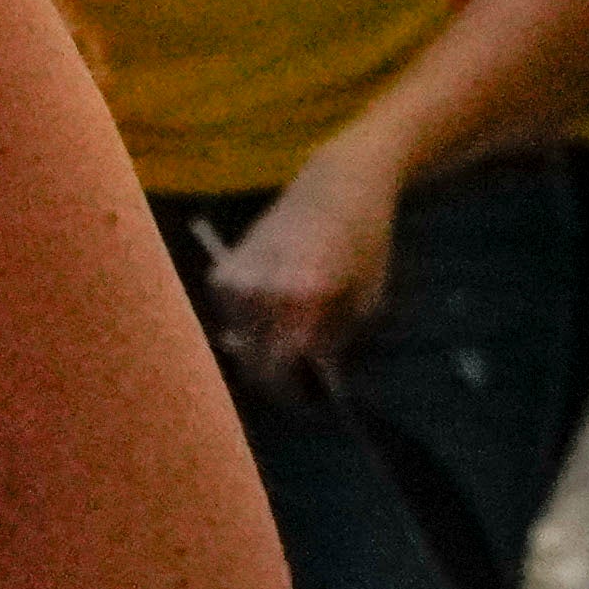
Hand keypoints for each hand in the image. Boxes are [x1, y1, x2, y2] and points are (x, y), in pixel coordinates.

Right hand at [197, 161, 392, 396]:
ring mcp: (235, 281)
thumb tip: (314, 376)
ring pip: (239, 343)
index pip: (282, 370)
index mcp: (300, 299)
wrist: (337, 185)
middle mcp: (259, 291)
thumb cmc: (364, 241)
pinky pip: (230, 318)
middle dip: (277, 377)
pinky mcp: (221, 271)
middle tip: (301, 380)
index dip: (296, 395)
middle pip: (254, 362)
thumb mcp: (367, 300)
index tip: (311, 403)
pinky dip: (247, 324)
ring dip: (261, 350)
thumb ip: (335, 341)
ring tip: (288, 341)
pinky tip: (271, 313)